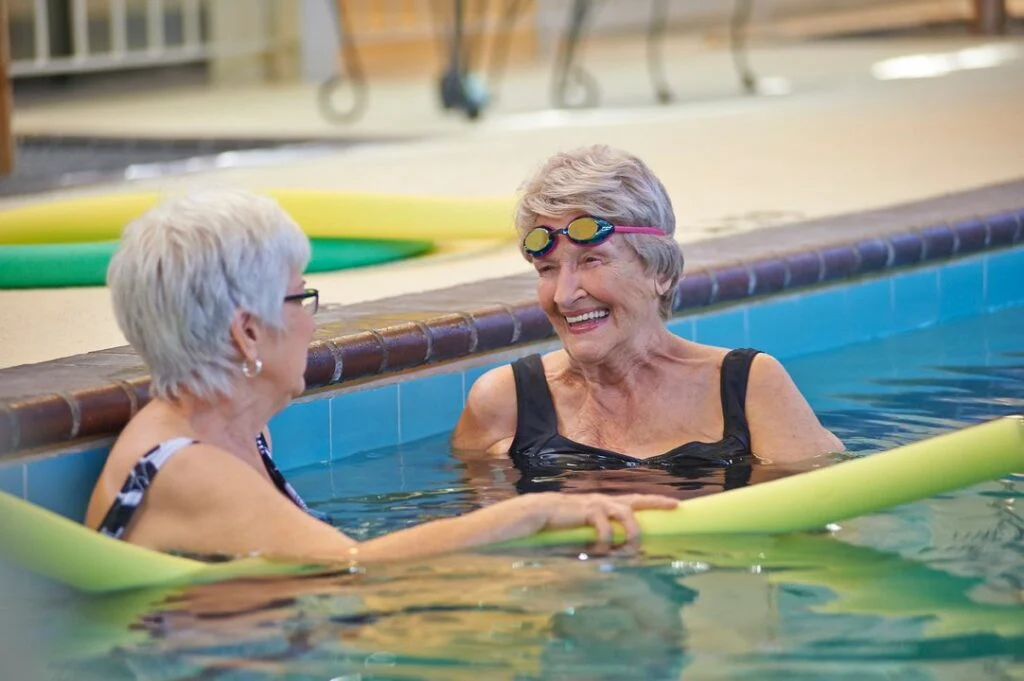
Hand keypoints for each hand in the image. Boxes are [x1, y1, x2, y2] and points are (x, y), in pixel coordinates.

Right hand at [532, 492, 677, 544]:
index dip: (656, 501)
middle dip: (657, 502)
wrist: (541, 512)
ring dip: (632, 534)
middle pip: (638, 500)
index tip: (675, 504)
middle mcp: (607, 501)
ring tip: (631, 549)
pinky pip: (606, 530)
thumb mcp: (586, 526)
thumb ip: (602, 532)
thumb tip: (618, 551)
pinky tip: (599, 551)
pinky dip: (606, 543)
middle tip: (675, 506)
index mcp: (608, 504)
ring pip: (627, 516)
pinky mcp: (590, 511)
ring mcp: (600, 504)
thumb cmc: (564, 522)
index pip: (637, 500)